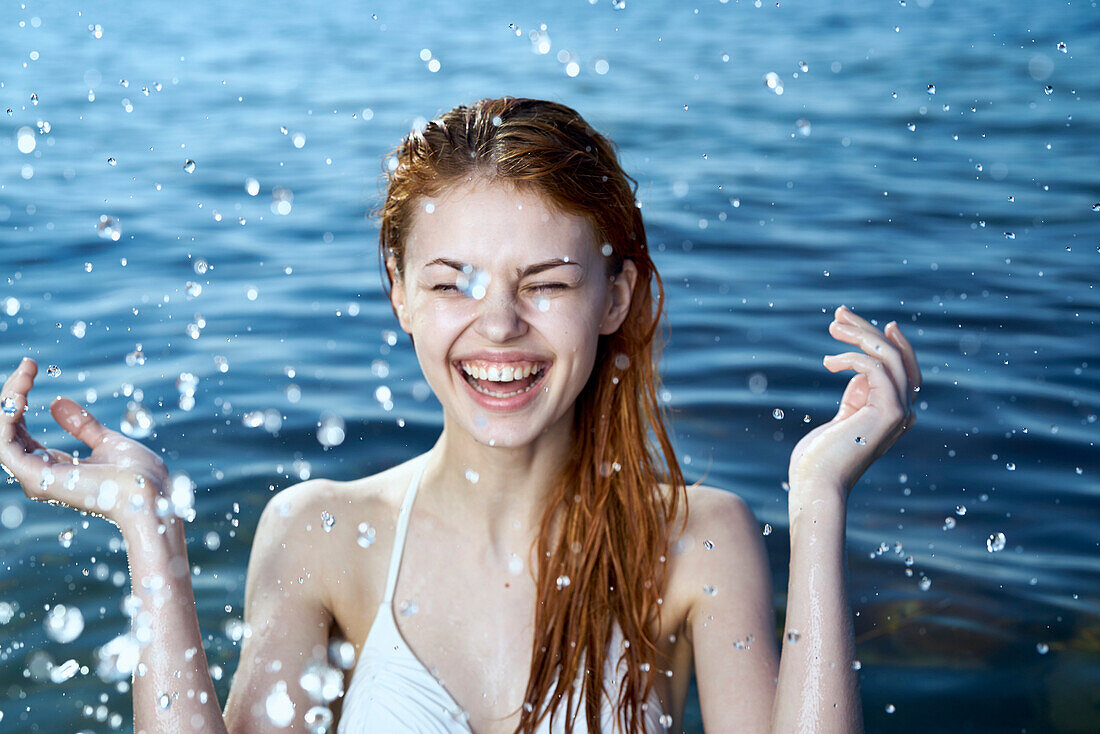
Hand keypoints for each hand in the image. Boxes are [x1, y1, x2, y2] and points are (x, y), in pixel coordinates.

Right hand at [0, 358, 169, 527]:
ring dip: (7, 402)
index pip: (19, 431)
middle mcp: (38, 474)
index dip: (19, 400)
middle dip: (11, 395)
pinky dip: (6, 419)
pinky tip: (19, 397)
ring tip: (24, 376)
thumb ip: (82, 425)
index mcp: (52, 467)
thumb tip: (55, 402)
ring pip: (1, 435)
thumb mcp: (107, 442)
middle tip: (27, 365)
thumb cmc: (137, 475)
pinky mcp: (36, 477)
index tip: (31, 369)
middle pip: (7, 430)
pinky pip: (4, 445)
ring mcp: (35, 478)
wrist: (150, 494)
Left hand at [787, 306, 920, 496]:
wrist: (816, 485)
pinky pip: (876, 368)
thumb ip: (855, 397)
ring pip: (891, 357)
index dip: (892, 342)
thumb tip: (858, 371)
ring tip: (833, 326)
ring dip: (861, 335)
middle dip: (868, 330)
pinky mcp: (890, 413)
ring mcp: (900, 413)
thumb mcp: (840, 420)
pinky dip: (852, 357)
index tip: (867, 323)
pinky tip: (828, 363)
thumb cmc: (819, 458)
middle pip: (897, 357)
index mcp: (894, 414)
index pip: (903, 369)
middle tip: (839, 314)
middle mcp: (904, 413)